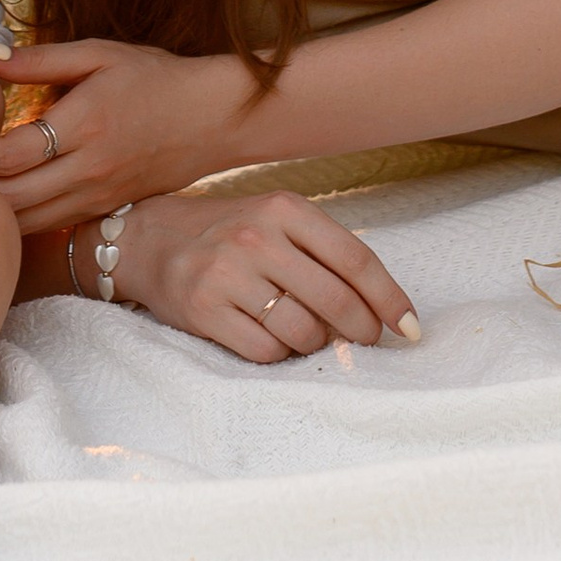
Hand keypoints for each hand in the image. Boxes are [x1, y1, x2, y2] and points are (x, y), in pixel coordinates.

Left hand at [0, 40, 257, 229]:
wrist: (215, 119)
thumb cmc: (155, 77)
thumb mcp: (99, 54)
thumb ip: (38, 60)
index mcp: (85, 125)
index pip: (9, 153)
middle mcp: (89, 169)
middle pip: (10, 198)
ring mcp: (97, 197)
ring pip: (27, 221)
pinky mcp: (104, 210)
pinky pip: (49, 225)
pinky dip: (13, 224)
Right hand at [109, 190, 421, 362]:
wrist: (151, 238)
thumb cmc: (230, 233)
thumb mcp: (276, 221)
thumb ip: (323, 254)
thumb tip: (377, 309)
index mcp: (285, 208)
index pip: (356, 260)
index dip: (390, 299)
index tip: (410, 328)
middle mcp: (258, 237)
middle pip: (336, 300)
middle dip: (361, 330)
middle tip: (364, 340)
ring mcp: (228, 273)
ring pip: (303, 331)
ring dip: (314, 341)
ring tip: (302, 330)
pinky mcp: (204, 308)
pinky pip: (266, 350)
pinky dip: (278, 352)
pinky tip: (269, 336)